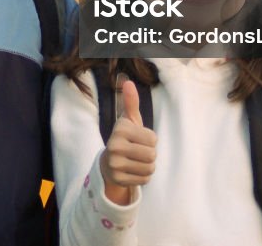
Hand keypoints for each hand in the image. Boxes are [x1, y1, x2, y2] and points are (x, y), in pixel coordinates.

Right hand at [100, 80, 155, 204]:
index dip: (150, 140)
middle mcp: (114, 146)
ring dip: (148, 166)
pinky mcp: (118, 179)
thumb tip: (128, 81)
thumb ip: (131, 102)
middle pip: (152, 154)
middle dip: (150, 154)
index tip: (138, 139)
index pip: (153, 138)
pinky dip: (143, 176)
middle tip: (139, 152)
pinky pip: (144, 179)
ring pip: (150, 168)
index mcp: (120, 129)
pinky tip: (133, 171)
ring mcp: (115, 164)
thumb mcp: (128, 121)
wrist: (108, 163)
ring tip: (136, 161)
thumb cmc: (125, 138)